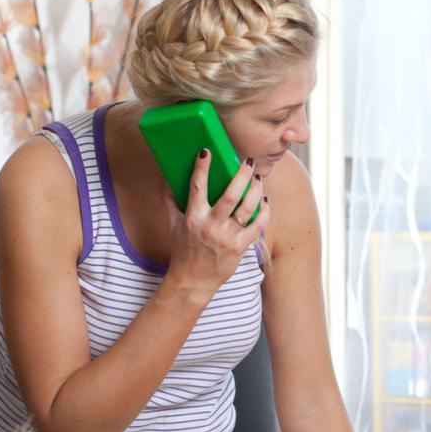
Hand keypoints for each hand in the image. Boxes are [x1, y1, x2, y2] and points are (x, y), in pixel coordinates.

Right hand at [165, 148, 268, 300]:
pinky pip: (257, 225)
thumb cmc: (182, 250)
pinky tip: (264, 199)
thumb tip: (167, 176)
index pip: (197, 187)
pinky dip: (264, 210)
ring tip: (258, 178)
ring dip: (255, 190)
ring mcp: (227, 237)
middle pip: (230, 195)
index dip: (202, 167)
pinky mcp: (240, 247)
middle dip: (241, 175)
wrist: (193, 280)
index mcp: (192, 218)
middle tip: (247, 161)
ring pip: (247, 208)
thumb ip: (170, 199)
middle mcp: (210, 227)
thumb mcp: (172, 223)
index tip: (206, 151)